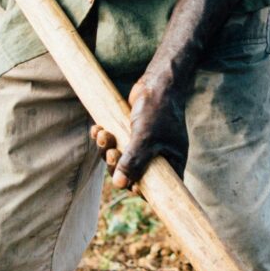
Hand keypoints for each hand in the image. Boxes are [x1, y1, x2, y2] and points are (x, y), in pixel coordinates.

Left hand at [92, 61, 189, 186]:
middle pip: (132, 176)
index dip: (140, 190)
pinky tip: (97, 128)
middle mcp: (159, 157)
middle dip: (116, 165)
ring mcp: (144, 146)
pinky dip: (104, 139)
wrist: (157, 81)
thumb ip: (133, 162)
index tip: (128, 184)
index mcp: (172, 163)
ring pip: (120, 159)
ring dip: (106, 149)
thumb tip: (120, 184)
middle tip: (112, 152)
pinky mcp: (131, 134)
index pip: (157, 189)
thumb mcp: (145, 138)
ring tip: (103, 134)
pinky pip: (114, 144)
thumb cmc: (158, 109)